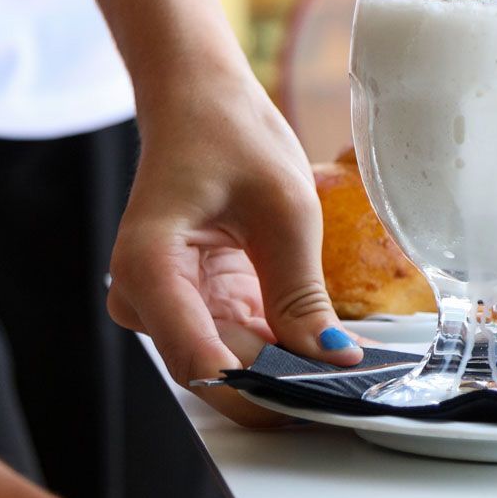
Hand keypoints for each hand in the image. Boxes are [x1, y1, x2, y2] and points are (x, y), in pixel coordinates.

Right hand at [107, 62, 360, 419]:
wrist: (198, 103)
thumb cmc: (228, 134)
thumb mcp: (284, 209)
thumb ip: (301, 292)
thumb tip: (331, 358)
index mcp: (150, 267)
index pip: (201, 363)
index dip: (267, 389)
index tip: (326, 394)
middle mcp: (144, 297)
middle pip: (217, 371)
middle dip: (284, 384)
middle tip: (352, 385)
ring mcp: (164, 305)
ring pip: (231, 365)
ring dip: (287, 369)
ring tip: (346, 362)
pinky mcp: (190, 304)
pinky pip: (236, 344)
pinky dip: (280, 348)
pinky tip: (324, 343)